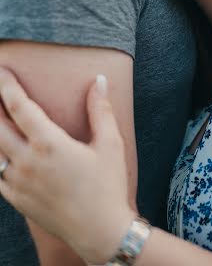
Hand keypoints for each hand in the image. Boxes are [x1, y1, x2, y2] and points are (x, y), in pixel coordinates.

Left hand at [0, 68, 134, 263]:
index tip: (2, 70)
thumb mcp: (110, 144)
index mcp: (49, 144)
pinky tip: (3, 152)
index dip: (7, 86)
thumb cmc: (108, 185)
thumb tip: (99, 79)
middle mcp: (27, 161)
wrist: (100, 232)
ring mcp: (18, 182)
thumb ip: (100, 110)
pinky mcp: (16, 199)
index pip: (19, 106)